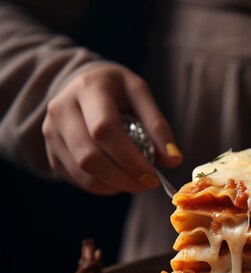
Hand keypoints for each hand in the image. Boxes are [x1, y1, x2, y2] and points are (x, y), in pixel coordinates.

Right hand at [42, 63, 181, 194]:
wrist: (82, 84)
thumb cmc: (117, 90)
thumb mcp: (140, 94)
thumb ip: (158, 126)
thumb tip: (174, 160)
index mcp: (89, 88)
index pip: (104, 129)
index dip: (130, 158)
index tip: (152, 177)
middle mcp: (62, 108)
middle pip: (89, 156)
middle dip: (123, 177)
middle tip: (147, 184)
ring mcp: (50, 131)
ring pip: (80, 171)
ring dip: (113, 184)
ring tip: (135, 182)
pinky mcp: (50, 150)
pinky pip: (75, 178)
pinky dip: (100, 186)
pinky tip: (118, 179)